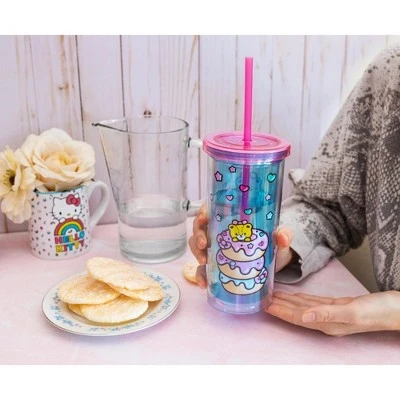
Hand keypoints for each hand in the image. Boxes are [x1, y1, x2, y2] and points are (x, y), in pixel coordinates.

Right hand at [188, 204, 295, 287]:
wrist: (275, 262)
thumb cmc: (273, 243)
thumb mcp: (279, 237)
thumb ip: (284, 234)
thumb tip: (282, 237)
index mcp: (230, 218)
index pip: (210, 210)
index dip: (202, 213)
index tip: (203, 219)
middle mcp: (218, 231)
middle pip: (200, 228)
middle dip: (198, 236)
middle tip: (205, 245)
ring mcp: (216, 248)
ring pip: (197, 247)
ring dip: (197, 253)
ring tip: (203, 262)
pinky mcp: (217, 265)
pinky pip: (203, 269)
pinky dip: (201, 276)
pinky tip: (204, 284)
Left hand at [265, 291, 399, 335]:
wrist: (395, 309)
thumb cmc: (378, 311)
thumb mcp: (352, 311)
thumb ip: (327, 313)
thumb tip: (304, 317)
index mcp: (327, 323)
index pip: (297, 317)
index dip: (281, 312)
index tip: (265, 306)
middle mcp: (325, 319)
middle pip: (296, 313)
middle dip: (279, 307)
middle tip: (262, 299)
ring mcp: (331, 313)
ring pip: (303, 307)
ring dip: (288, 302)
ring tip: (273, 296)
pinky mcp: (336, 305)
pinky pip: (313, 302)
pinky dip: (301, 298)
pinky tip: (294, 296)